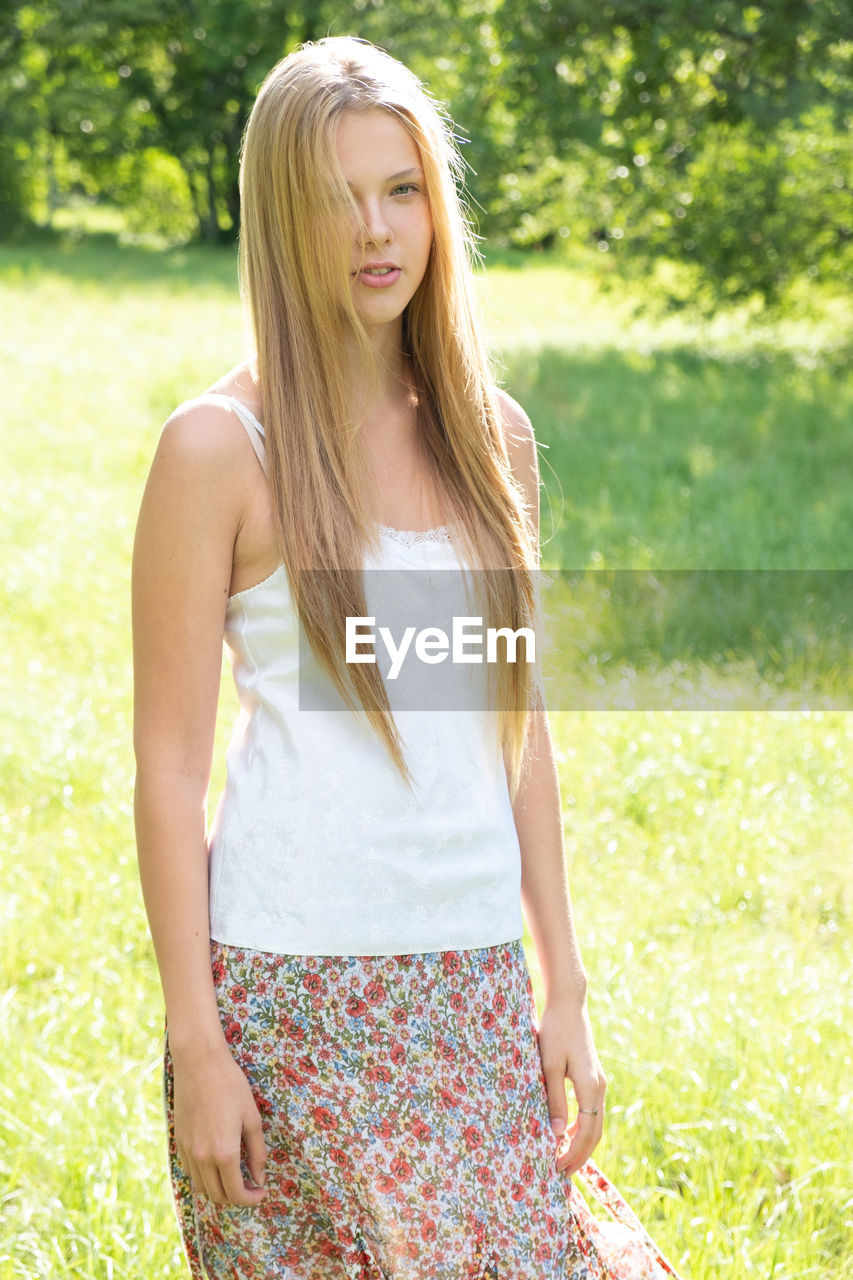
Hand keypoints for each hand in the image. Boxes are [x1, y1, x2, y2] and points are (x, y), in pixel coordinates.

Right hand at [172, 1040, 267, 1206]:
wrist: (199, 1063)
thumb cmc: (230, 1086)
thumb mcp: (251, 1117)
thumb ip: (257, 1151)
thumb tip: (259, 1177)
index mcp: (224, 1153)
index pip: (236, 1194)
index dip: (251, 1199)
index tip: (261, 1191)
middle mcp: (203, 1158)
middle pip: (217, 1196)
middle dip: (235, 1197)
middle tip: (250, 1185)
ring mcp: (188, 1150)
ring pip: (201, 1186)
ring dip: (217, 1188)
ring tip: (233, 1175)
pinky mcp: (179, 1141)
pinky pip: (190, 1170)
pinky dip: (203, 1175)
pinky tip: (215, 1161)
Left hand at [536, 995, 605, 1176]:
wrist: (569, 1004)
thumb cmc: (555, 1032)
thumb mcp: (549, 1066)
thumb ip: (554, 1100)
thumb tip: (555, 1135)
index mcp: (590, 1087)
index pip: (586, 1132)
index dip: (573, 1153)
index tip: (556, 1167)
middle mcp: (599, 1087)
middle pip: (594, 1132)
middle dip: (580, 1155)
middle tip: (562, 1173)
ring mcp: (598, 1082)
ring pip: (595, 1122)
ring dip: (581, 1143)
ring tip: (564, 1158)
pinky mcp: (593, 1076)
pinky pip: (591, 1111)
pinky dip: (581, 1127)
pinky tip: (565, 1132)